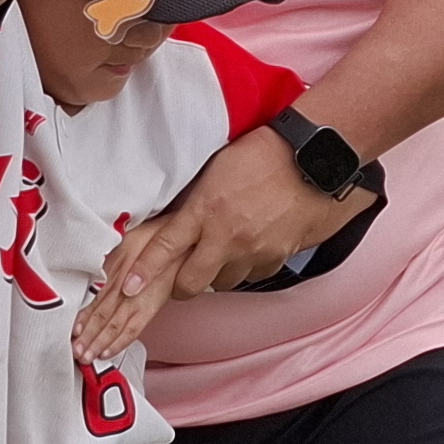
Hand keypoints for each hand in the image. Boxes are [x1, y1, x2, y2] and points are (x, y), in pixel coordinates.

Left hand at [73, 127, 376, 360]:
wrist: (315, 161)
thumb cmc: (264, 154)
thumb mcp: (216, 170)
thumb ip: (196, 201)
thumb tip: (179, 220)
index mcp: (205, 209)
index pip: (165, 247)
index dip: (143, 271)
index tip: (128, 288)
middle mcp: (226, 236)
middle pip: (190, 283)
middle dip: (181, 285)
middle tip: (180, 277)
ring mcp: (253, 251)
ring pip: (221, 282)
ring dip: (217, 273)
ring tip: (223, 251)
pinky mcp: (277, 258)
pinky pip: (252, 275)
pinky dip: (247, 267)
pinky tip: (252, 247)